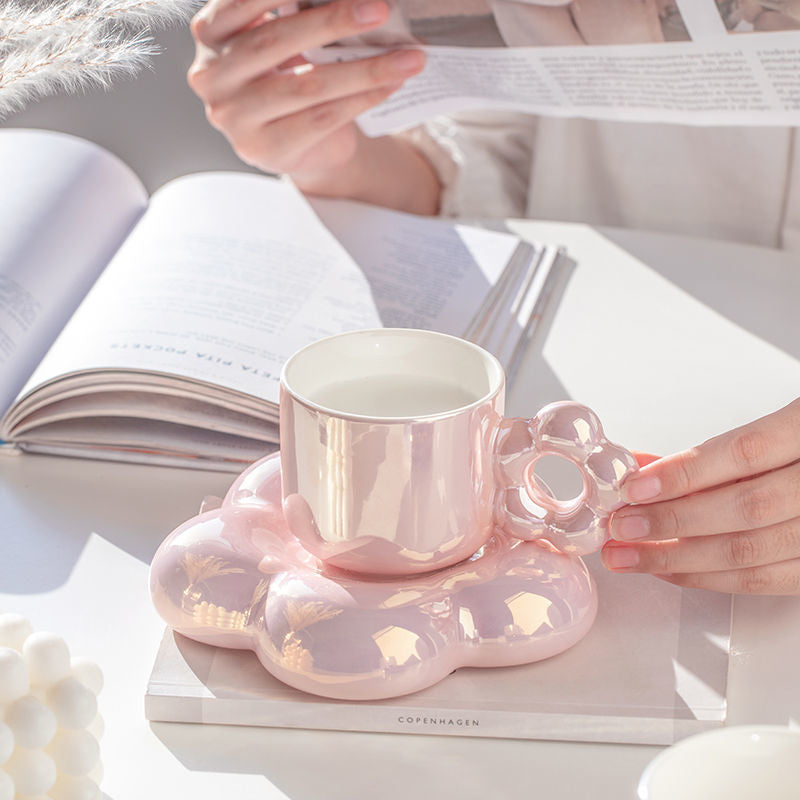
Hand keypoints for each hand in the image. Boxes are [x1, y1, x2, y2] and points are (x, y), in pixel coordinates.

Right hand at [188, 0, 436, 209]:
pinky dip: (363, 98)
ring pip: (307, 85)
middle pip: (276, 41)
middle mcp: (212, 76)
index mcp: (210, 34)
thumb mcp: (284, 38)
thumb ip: (296, 13)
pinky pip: (323, 118)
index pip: (241, 0)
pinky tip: (391, 84)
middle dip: (333, 21)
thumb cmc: (290, 75)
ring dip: (365, 69)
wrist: (297, 145)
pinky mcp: (266, 148)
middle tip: (379, 10)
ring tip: (408, 57)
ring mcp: (235, 118)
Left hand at [601, 398, 799, 594]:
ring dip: (678, 557)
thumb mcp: (776, 430)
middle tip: (621, 526)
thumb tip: (643, 468)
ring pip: (752, 553)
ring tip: (629, 554)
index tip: (634, 487)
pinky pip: (765, 581)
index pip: (745, 453)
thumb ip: (712, 452)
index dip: (686, 473)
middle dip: (671, 521)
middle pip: (745, 509)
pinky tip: (669, 568)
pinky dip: (709, 577)